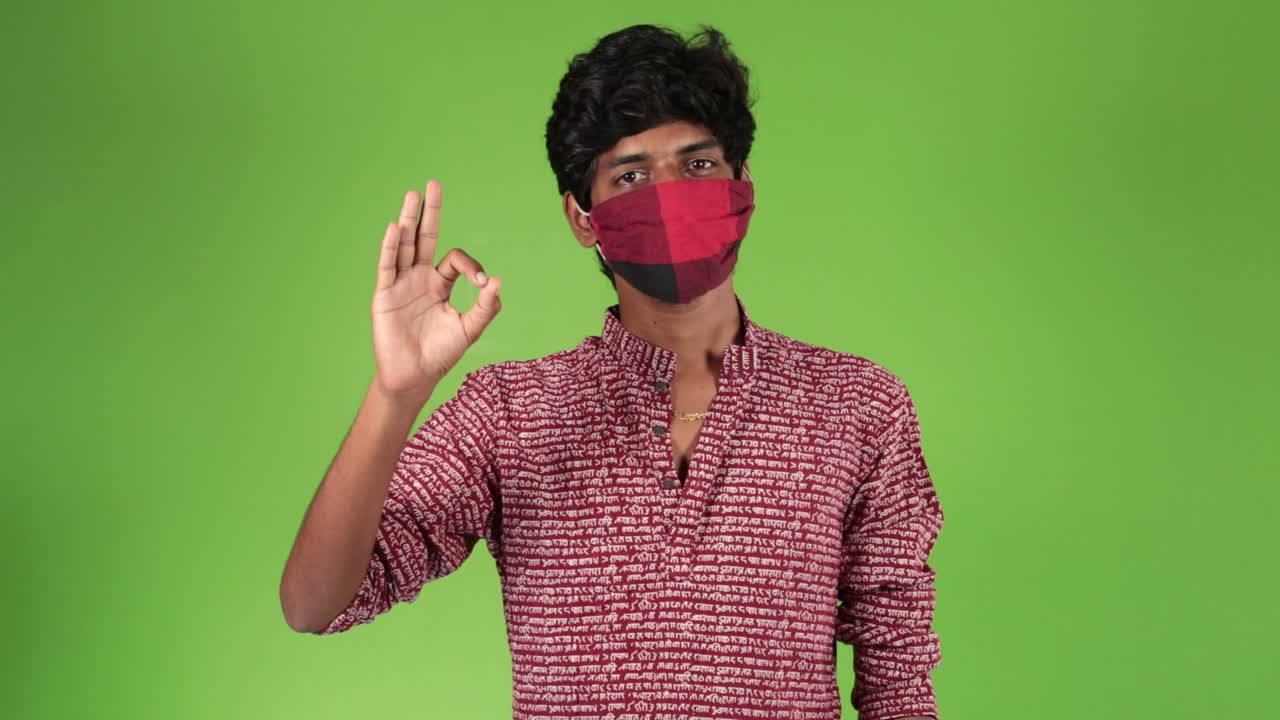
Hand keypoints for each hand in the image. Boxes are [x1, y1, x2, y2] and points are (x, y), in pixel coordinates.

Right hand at [370, 179, 501, 401]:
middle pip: (424, 238)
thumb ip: (486, 307)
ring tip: (412, 194)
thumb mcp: (470, 329)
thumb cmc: (441, 354)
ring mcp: (400, 284)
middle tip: (434, 183)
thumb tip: (498, 280)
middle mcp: (419, 278)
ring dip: (408, 220)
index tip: (482, 281)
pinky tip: (395, 228)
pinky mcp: (384, 295)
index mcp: (440, 284)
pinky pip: (387, 266)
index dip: (471, 265)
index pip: (454, 259)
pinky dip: (391, 247)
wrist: (414, 376)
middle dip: (430, 212)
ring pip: (404, 245)